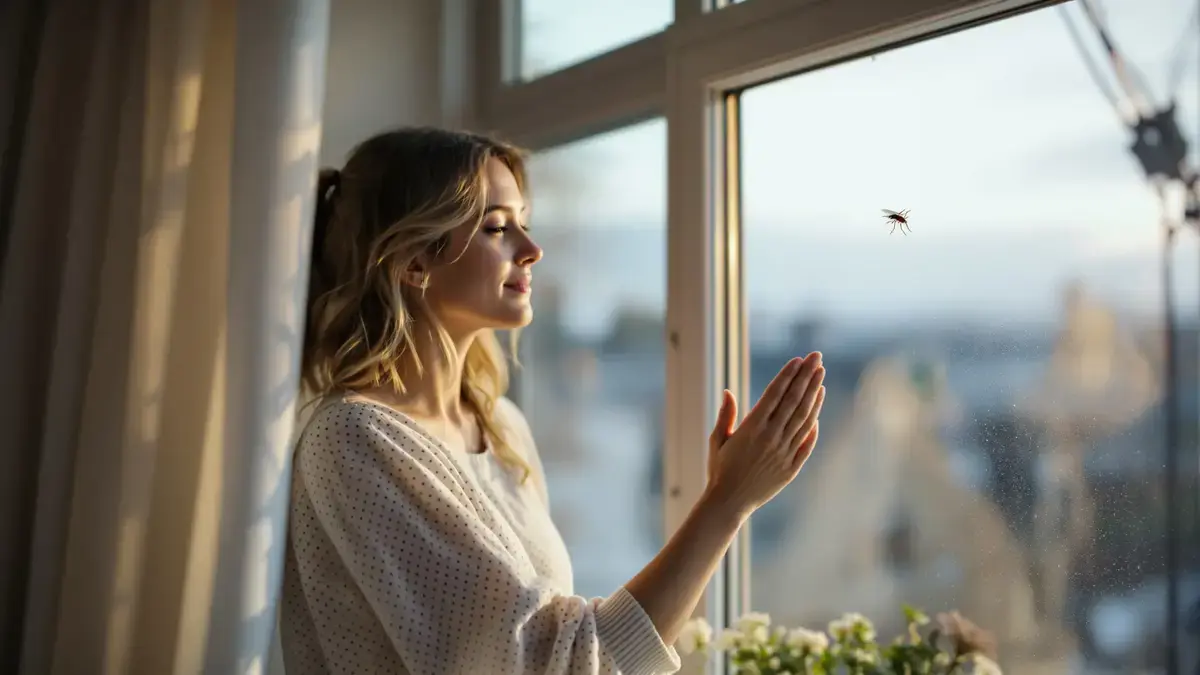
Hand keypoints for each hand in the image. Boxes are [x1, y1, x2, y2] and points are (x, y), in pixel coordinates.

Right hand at [705, 353, 825, 518]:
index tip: (798, 359)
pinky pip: (807, 441)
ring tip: (821, 376)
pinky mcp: (792, 467)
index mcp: (752, 428)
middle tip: (816, 357)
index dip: (788, 375)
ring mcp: (784, 452)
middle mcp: (771, 437)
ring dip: (814, 395)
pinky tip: (818, 408)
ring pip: (804, 418)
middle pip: (794, 400)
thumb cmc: (719, 469)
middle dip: (807, 376)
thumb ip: (726, 415)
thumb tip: (728, 391)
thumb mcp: (717, 439)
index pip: (775, 394)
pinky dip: (814, 424)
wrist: (729, 503)